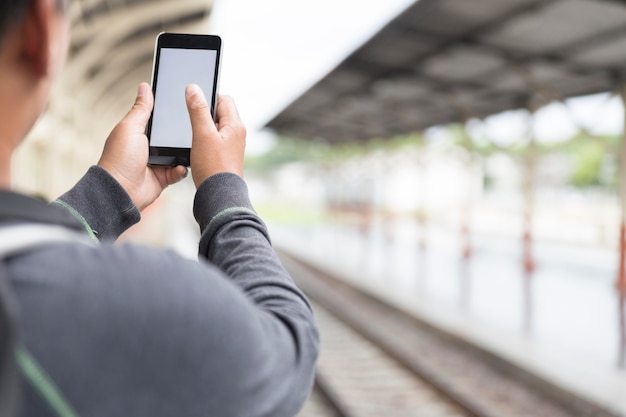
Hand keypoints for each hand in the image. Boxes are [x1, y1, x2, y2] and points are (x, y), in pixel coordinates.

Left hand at [98, 83, 187, 210]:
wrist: (122, 191)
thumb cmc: (120, 159)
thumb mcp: (130, 127)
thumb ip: (141, 108)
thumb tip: (145, 87)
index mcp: (140, 131)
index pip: (158, 117)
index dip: (169, 110)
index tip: (183, 103)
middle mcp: (149, 146)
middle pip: (172, 134)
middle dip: (181, 132)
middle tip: (193, 126)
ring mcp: (158, 162)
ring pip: (179, 152)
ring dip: (184, 151)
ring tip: (189, 148)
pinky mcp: (164, 177)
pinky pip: (180, 171)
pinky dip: (182, 169)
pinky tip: (180, 167)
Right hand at [185, 84, 245, 187]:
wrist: (219, 196)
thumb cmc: (213, 167)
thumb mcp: (202, 134)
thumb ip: (197, 110)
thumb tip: (193, 88)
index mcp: (235, 125)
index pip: (224, 98)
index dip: (208, 97)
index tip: (193, 102)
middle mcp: (236, 134)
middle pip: (220, 112)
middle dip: (204, 113)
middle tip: (191, 121)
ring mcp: (231, 145)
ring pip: (216, 127)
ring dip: (203, 128)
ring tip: (193, 137)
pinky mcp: (225, 156)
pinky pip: (214, 140)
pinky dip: (204, 140)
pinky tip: (196, 148)